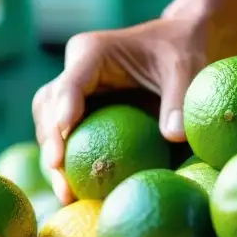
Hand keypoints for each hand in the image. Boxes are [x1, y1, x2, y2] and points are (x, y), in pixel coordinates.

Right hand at [33, 17, 210, 203]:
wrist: (181, 42)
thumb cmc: (183, 50)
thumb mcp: (187, 69)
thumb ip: (179, 100)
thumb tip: (174, 137)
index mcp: (93, 53)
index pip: (70, 85)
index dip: (62, 113)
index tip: (62, 144)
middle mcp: (76, 70)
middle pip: (49, 108)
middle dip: (51, 143)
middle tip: (60, 176)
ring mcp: (76, 91)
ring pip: (50, 124)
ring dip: (54, 158)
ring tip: (66, 194)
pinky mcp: (84, 109)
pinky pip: (69, 135)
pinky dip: (71, 161)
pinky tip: (79, 192)